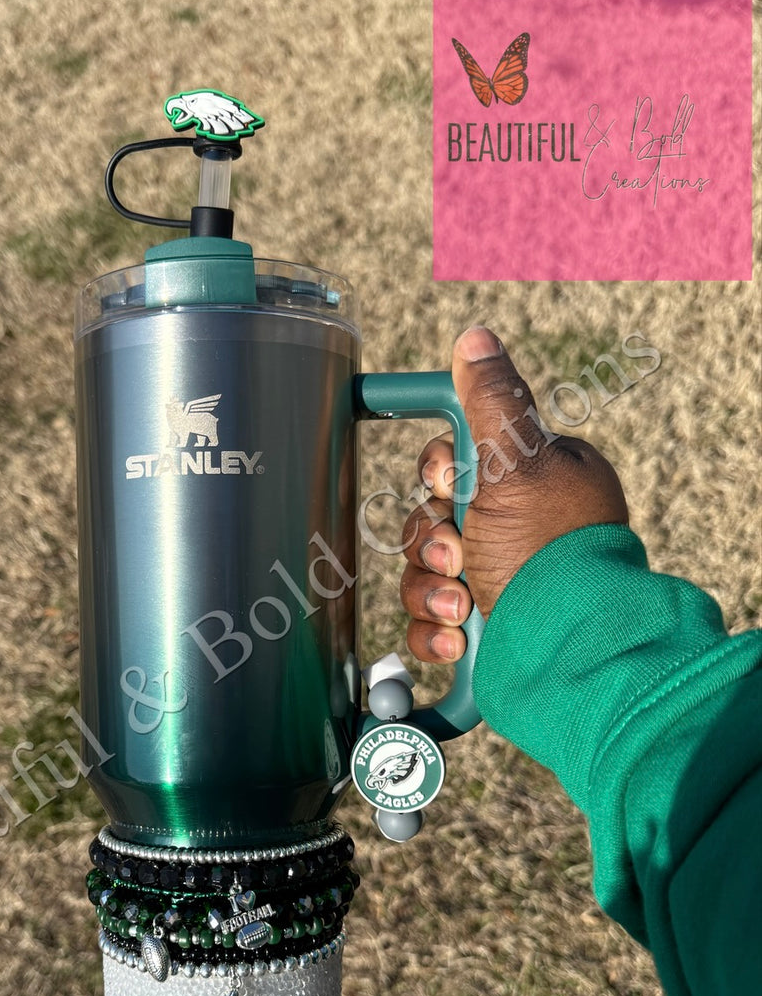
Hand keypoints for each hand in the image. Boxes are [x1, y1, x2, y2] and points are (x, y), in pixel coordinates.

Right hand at [400, 326, 628, 662]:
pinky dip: (435, 630)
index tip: (444, 481)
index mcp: (537, 482)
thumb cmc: (549, 555)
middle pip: (432, 515)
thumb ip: (492, 403)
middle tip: (456, 554)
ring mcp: (499, 581)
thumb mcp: (519, 464)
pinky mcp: (482, 631)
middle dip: (431, 540)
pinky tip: (457, 637)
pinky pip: (430, 620)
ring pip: (426, 569)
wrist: (568, 655)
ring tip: (463, 606)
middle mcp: (520, 529)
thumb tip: (476, 340)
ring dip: (431, 588)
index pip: (460, 456)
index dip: (439, 470)